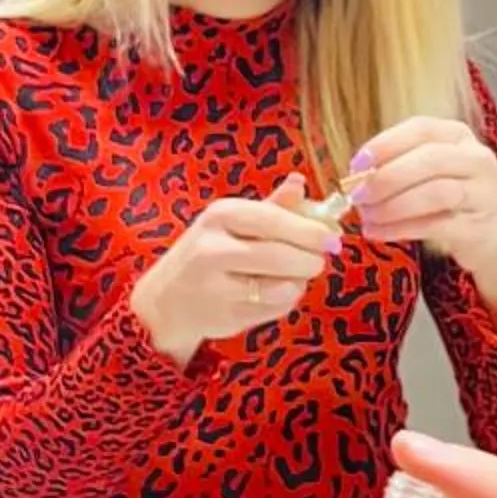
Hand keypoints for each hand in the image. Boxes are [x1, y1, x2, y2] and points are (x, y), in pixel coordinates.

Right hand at [127, 177, 338, 366]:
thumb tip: (300, 182)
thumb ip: (270, 206)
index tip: (333, 236)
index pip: (274, 219)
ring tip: (291, 277)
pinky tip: (272, 295)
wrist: (163, 301)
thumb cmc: (207, 255)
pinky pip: (274, 309)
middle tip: (318, 261)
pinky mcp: (226, 315)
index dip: (309, 229)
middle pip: (280, 255)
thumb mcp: (232, 223)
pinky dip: (284, 303)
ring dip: (298, 283)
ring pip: (282, 286)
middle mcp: (213, 248)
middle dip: (309, 260)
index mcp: (220, 215)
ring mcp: (217, 286)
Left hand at [351, 116, 496, 313]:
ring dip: (393, 206)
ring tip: (367, 217)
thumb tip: (356, 174)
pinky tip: (378, 232)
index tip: (357, 163)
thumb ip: (397, 165)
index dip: (386, 144)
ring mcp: (483, 193)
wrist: (494, 237)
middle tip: (358, 195)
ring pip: (435, 193)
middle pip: (430, 159)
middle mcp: (477, 159)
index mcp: (459, 136)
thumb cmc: (451, 199)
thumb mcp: (430, 172)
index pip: (421, 129)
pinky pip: (436, 225)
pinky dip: (400, 229)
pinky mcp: (479, 227)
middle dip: (387, 177)